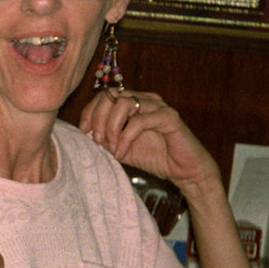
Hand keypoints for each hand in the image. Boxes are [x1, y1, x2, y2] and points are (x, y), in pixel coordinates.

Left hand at [79, 88, 223, 196]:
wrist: (184, 172)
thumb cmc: (154, 157)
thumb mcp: (121, 147)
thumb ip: (106, 137)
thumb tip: (84, 131)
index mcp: (135, 102)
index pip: (105, 95)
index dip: (90, 111)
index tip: (85, 131)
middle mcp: (146, 99)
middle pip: (111, 96)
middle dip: (98, 119)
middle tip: (99, 142)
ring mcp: (158, 106)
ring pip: (123, 104)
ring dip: (111, 128)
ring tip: (111, 148)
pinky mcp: (169, 117)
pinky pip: (139, 121)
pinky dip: (124, 138)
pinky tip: (121, 153)